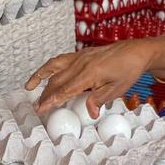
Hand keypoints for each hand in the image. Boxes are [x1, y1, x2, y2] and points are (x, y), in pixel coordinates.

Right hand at [26, 41, 154, 114]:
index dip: (51, 100)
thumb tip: (90, 113)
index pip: (66, 90)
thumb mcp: (117, 89)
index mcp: (90, 73)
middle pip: (57, 81)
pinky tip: (44, 74)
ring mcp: (80, 56)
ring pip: (54, 67)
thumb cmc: (129, 70)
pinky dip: (49, 67)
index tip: (41, 109)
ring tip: (29, 87)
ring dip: (40, 77)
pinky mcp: (81, 54)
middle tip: (36, 107)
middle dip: (45, 95)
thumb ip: (100, 99)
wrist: (136, 51)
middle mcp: (82, 63)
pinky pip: (60, 60)